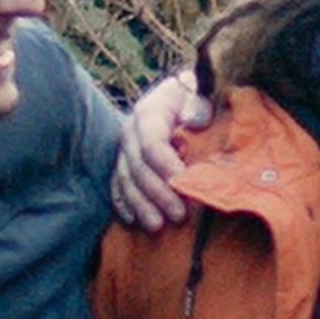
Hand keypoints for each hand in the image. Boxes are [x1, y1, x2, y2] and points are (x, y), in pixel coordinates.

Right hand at [109, 66, 208, 232]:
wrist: (183, 94)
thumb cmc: (198, 96)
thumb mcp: (202, 92)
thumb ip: (199, 103)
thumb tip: (194, 120)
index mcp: (149, 113)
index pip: (153, 144)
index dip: (167, 167)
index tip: (186, 185)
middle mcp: (131, 132)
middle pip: (138, 167)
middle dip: (158, 193)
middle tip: (179, 215)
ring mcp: (125, 149)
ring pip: (126, 180)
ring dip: (140, 204)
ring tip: (157, 226)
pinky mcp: (124, 163)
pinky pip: (117, 185)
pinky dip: (124, 203)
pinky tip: (132, 220)